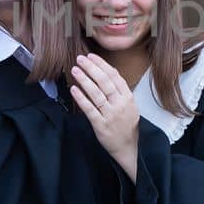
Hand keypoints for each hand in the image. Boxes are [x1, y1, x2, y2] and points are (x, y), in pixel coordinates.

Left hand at [69, 53, 139, 181]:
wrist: (128, 147)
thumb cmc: (126, 124)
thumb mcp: (129, 104)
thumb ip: (119, 89)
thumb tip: (107, 70)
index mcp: (128, 97)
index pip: (114, 76)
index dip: (102, 65)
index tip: (91, 56)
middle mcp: (120, 104)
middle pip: (104, 82)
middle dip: (91, 68)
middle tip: (80, 59)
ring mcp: (110, 115)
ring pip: (96, 93)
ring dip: (84, 80)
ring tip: (75, 70)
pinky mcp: (101, 125)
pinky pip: (89, 109)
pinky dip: (81, 98)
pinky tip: (74, 89)